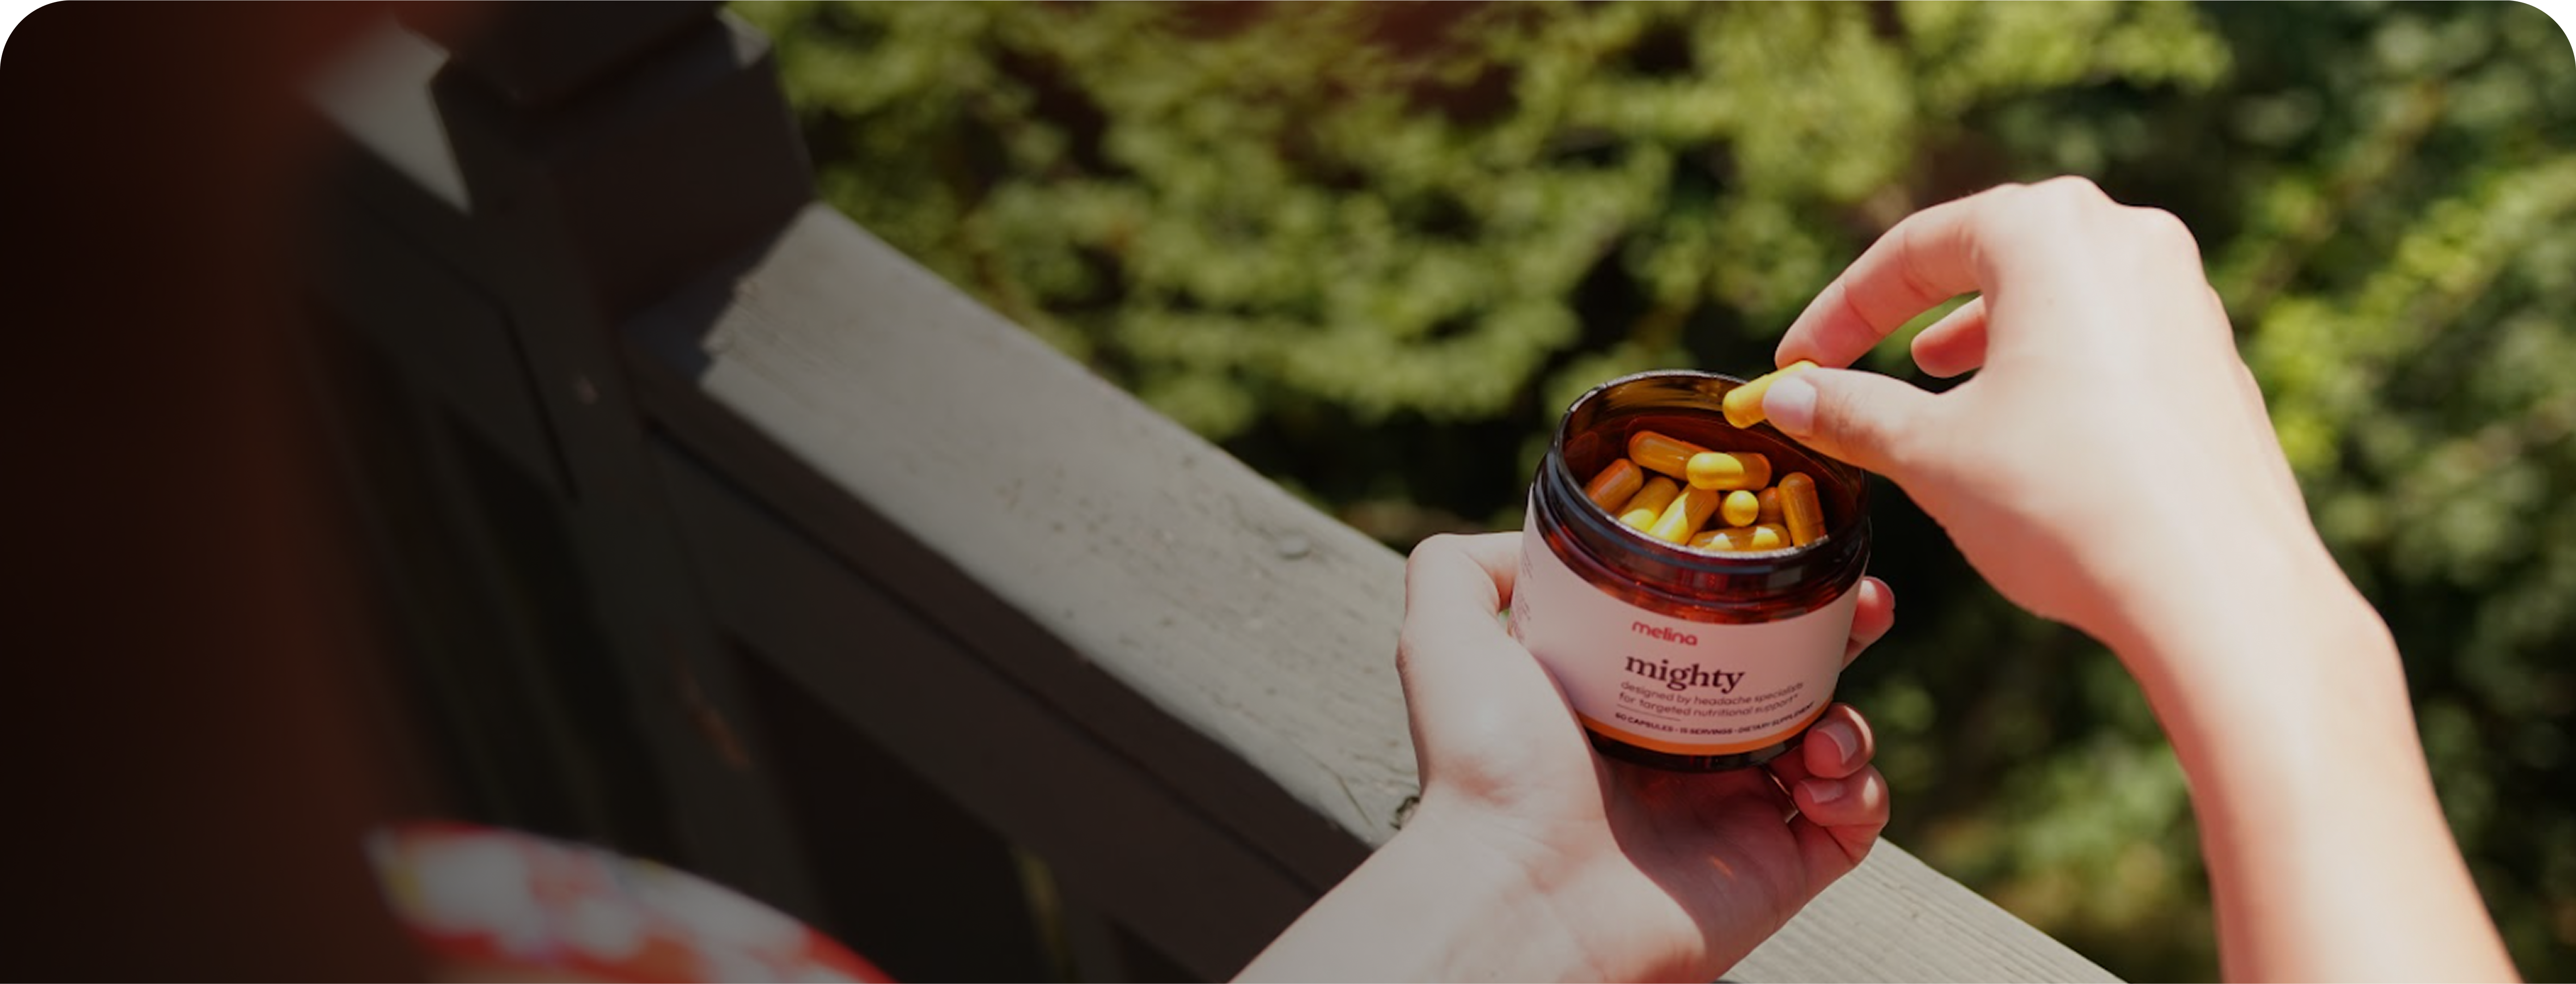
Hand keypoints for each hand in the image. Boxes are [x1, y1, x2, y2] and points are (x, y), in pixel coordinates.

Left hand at [1396, 532, 1896, 982]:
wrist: (1523, 891)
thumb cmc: (1485, 770)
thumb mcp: (1445, 638)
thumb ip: (1461, 567)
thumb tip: (1530, 538)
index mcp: (1628, 695)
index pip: (1715, 628)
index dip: (1763, 587)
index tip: (1795, 552)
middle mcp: (1684, 750)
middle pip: (1789, 673)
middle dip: (1839, 632)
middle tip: (1865, 605)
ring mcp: (1734, 811)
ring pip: (1833, 742)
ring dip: (1851, 720)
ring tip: (1823, 731)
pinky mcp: (1774, 869)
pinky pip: (1854, 823)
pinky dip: (1861, 794)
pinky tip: (1823, 782)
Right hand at [1752, 177, 2521, 983]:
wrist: (2216, 588)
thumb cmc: (2065, 501)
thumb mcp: (1933, 454)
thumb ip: (1853, 412)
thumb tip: (1787, 398)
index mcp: (2051, 233)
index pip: (1917, 248)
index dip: (1841, 309)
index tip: (1798, 362)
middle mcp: (2129, 241)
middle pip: (1997, 251)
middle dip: (1919, 304)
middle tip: (1868, 351)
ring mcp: (2186, 299)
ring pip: (2061, 291)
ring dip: (1988, 330)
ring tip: (1941, 373)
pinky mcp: (2215, 362)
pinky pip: (2112, 336)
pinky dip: (2052, 364)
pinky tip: (2026, 426)